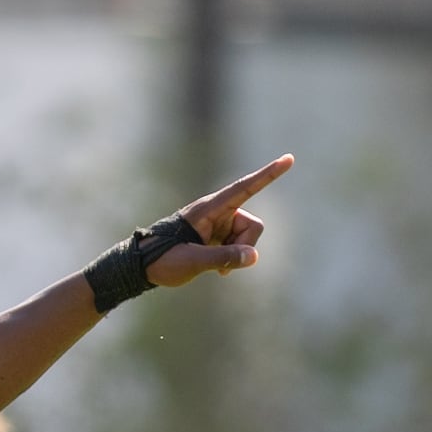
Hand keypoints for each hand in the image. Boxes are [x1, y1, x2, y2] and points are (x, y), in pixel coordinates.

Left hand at [150, 154, 291, 285]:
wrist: (142, 267)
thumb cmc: (163, 259)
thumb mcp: (192, 261)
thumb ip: (223, 258)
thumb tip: (253, 257)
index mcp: (210, 209)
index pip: (245, 188)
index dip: (269, 174)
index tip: (289, 159)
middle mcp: (218, 212)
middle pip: (253, 226)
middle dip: (246, 246)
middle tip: (221, 268)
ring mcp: (219, 225)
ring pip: (247, 238)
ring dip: (236, 255)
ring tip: (214, 268)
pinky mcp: (217, 237)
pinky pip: (238, 247)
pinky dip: (233, 259)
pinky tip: (218, 271)